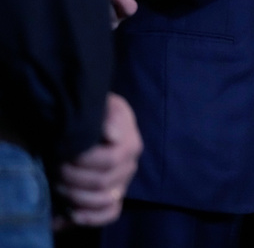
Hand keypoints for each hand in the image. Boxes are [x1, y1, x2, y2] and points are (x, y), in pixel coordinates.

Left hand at [55, 94, 141, 225]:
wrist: (101, 121)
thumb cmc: (101, 113)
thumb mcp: (107, 104)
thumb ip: (111, 114)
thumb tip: (112, 135)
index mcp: (131, 144)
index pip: (108, 161)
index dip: (82, 160)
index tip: (63, 150)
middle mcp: (130, 167)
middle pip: (102, 183)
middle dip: (72, 177)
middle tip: (54, 166)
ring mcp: (122, 184)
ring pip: (103, 200)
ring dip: (76, 195)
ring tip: (58, 184)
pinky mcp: (115, 197)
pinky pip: (109, 213)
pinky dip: (91, 217)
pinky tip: (72, 214)